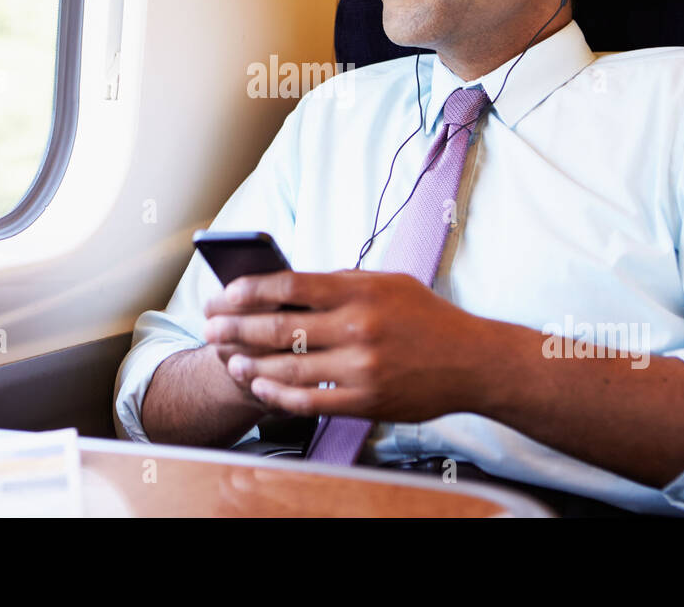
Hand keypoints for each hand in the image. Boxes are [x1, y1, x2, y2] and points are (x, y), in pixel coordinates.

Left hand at [202, 269, 484, 421]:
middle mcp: (357, 326)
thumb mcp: (387, 283)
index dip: (248, 290)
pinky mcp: (366, 400)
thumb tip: (290, 285)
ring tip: (225, 359)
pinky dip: (278, 394)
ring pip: (287, 366)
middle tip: (210, 327)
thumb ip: (342, 282)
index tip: (225, 294)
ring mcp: (361, 366)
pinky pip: (309, 400)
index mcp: (359, 290)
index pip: (289, 285)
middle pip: (279, 326)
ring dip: (248, 363)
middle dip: (235, 327)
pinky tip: (259, 386)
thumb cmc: (427, 318)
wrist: (473, 361)